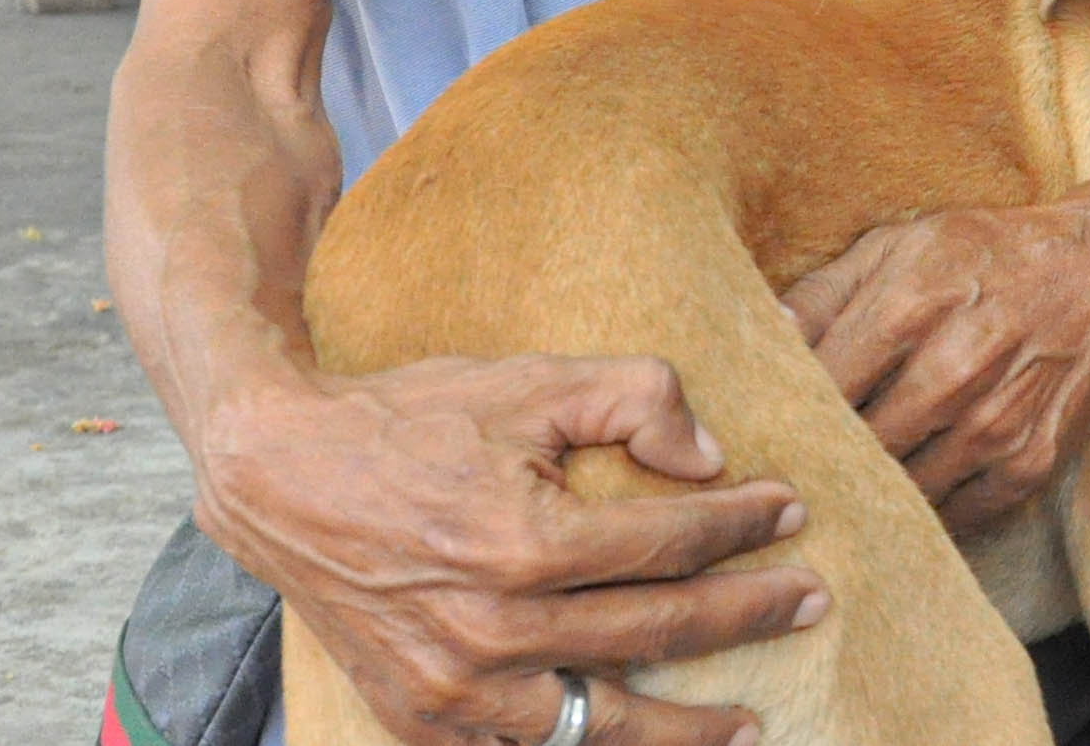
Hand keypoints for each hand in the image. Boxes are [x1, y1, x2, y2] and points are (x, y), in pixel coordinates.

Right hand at [194, 354, 826, 745]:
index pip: (668, 545)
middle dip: (746, 616)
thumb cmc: (409, 418)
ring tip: (746, 726)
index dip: (741, 527)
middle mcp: (492, 630)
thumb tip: (710, 459)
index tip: (791, 511)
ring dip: (683, 732)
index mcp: (523, 542)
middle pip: (655, 633)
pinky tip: (629, 745)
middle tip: (809, 602)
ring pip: (599, 728)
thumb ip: (632, 398)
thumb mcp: (525, 379)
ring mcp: (454, 691)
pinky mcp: (419, 721)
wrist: (280, 474)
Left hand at [781, 195, 1089, 534]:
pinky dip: (926, 511)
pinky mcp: (1031, 461)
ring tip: (842, 487)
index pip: (820, 383)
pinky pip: (958, 514)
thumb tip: (760, 334)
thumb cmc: (984, 254)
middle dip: (823, 458)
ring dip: (871, 491)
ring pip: (903, 487)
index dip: (785, 411)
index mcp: (911, 304)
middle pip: (857, 444)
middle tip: (790, 470)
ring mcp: (997, 422)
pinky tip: (905, 495)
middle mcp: (955, 368)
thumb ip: (824, 292)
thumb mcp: (899, 245)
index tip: (761, 426)